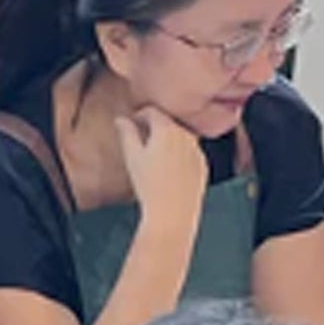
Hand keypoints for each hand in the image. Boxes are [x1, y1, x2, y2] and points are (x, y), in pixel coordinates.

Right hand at [117, 105, 208, 227]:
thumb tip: (120, 119)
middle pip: (169, 122)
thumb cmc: (149, 185)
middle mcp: (186, 135)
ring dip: (169, 139)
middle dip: (155, 126)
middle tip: (142, 137)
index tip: (133, 122)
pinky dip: (180, 154)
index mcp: (167, 129)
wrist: (173, 213)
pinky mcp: (203, 165)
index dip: (140, 114)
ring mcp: (197, 150)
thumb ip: (126, 133)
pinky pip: (190, 152)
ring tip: (155, 154)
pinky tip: (169, 169)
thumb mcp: (132, 157)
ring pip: (181, 136)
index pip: (152, 111)